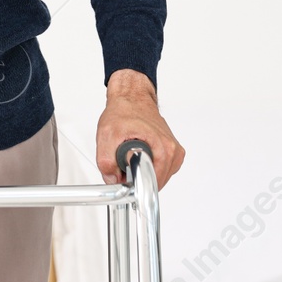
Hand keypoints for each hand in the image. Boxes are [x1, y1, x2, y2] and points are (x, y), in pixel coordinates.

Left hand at [96, 69, 183, 189]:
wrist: (132, 97)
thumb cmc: (123, 111)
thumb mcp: (107, 135)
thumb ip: (106, 161)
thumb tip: (113, 179)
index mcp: (163, 148)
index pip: (152, 182)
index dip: (134, 184)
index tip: (125, 177)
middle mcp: (173, 150)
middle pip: (155, 182)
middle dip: (137, 178)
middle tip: (124, 164)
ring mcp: (175, 151)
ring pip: (158, 178)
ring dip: (143, 173)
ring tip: (132, 156)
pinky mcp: (173, 152)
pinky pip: (161, 170)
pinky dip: (148, 167)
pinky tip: (140, 155)